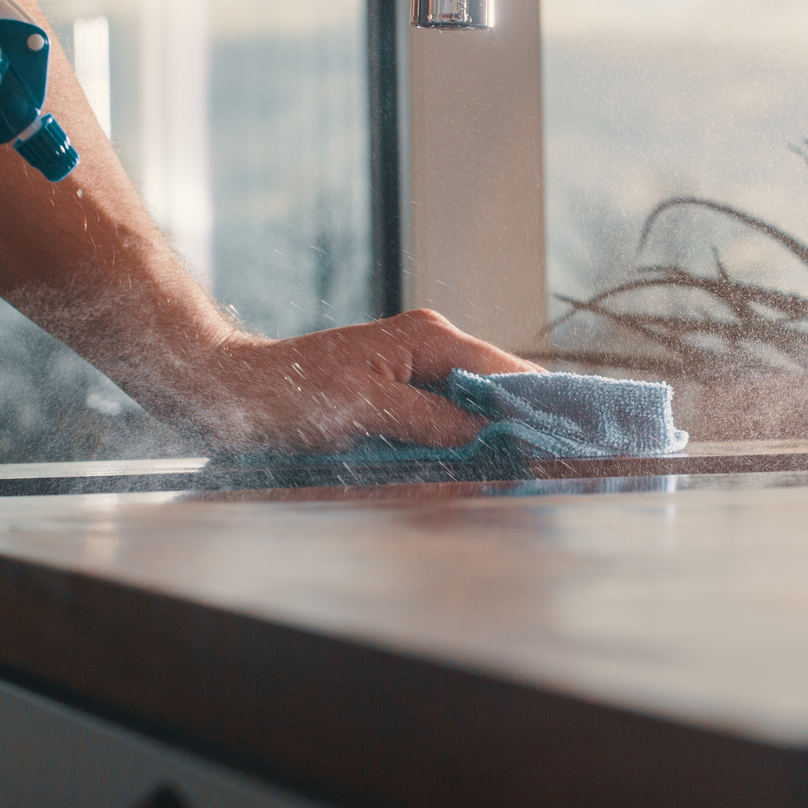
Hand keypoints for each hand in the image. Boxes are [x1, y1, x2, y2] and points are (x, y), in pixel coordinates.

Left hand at [195, 310, 544, 453]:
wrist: (233, 395)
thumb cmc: (291, 394)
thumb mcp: (370, 411)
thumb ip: (435, 421)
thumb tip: (491, 434)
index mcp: (429, 337)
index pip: (505, 369)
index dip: (541, 402)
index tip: (574, 432)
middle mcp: (428, 346)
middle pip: (496, 388)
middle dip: (524, 423)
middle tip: (558, 463)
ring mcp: (413, 371)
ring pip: (474, 406)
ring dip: (495, 437)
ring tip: (528, 470)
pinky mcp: (398, 395)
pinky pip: (446, 419)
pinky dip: (464, 442)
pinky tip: (480, 468)